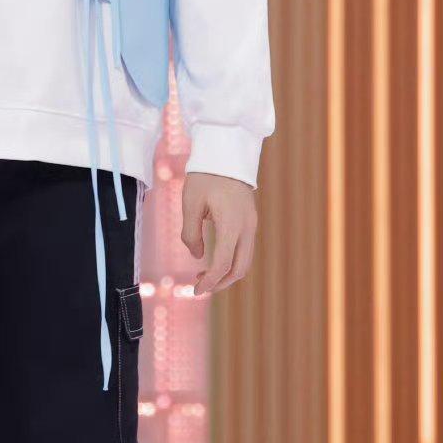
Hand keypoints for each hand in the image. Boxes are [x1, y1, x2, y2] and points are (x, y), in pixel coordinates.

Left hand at [181, 171, 256, 295]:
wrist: (226, 151)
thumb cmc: (205, 175)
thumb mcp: (190, 203)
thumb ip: (191, 234)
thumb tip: (198, 256)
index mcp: (232, 224)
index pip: (223, 264)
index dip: (209, 282)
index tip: (195, 291)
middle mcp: (247, 227)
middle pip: (240, 269)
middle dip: (221, 283)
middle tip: (200, 285)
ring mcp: (252, 223)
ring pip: (245, 260)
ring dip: (227, 272)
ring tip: (204, 273)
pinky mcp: (250, 219)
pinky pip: (245, 247)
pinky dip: (232, 259)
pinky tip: (214, 256)